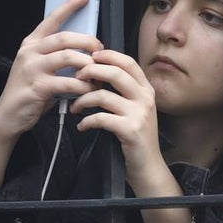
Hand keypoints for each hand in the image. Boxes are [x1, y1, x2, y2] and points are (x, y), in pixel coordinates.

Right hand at [0, 0, 103, 142]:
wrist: (9, 115)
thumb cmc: (29, 91)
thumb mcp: (40, 67)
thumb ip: (56, 56)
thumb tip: (84, 49)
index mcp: (31, 43)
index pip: (51, 19)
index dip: (69, 6)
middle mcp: (30, 52)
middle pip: (65, 37)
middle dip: (88, 41)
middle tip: (100, 50)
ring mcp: (32, 69)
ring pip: (68, 57)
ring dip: (87, 64)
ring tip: (96, 73)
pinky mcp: (37, 87)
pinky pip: (68, 82)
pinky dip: (82, 86)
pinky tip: (86, 90)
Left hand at [70, 49, 171, 193]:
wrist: (148, 166)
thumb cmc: (135, 137)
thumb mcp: (135, 109)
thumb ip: (122, 92)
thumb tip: (96, 74)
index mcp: (146, 90)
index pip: (128, 62)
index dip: (108, 55)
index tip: (90, 56)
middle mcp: (145, 98)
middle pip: (115, 72)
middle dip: (91, 71)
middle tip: (77, 77)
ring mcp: (139, 114)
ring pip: (103, 95)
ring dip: (83, 100)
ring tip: (75, 107)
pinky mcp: (130, 130)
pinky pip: (100, 118)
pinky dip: (86, 121)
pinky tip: (82, 126)